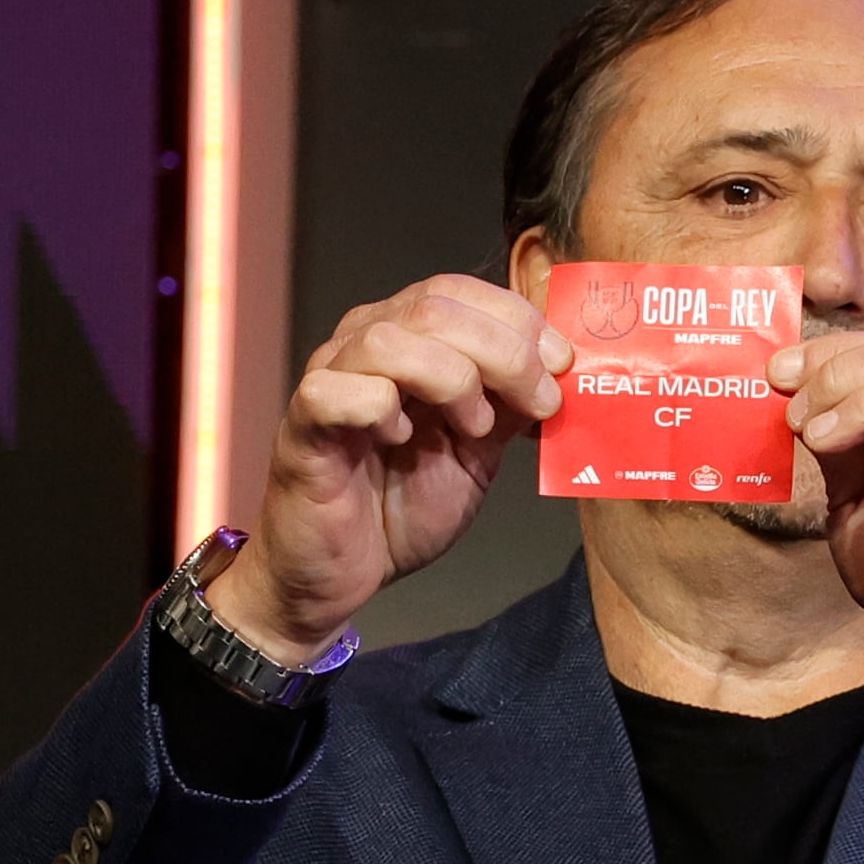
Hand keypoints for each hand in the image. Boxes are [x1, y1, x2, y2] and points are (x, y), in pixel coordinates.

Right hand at [207, 276, 571, 662]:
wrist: (340, 572)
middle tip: (538, 403)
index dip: (517, 319)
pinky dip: (381, 410)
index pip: (457, 291)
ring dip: (452, 380)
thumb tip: (559, 371)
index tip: (562, 364)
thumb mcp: (476, 453)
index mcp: (405, 338)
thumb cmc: (397, 507)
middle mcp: (362, 344)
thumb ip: (509, 407)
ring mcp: (329, 380)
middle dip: (504, 353)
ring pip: (389, 340)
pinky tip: (399, 439)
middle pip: (434, 307)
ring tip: (473, 428)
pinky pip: (338, 391)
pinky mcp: (301, 425)